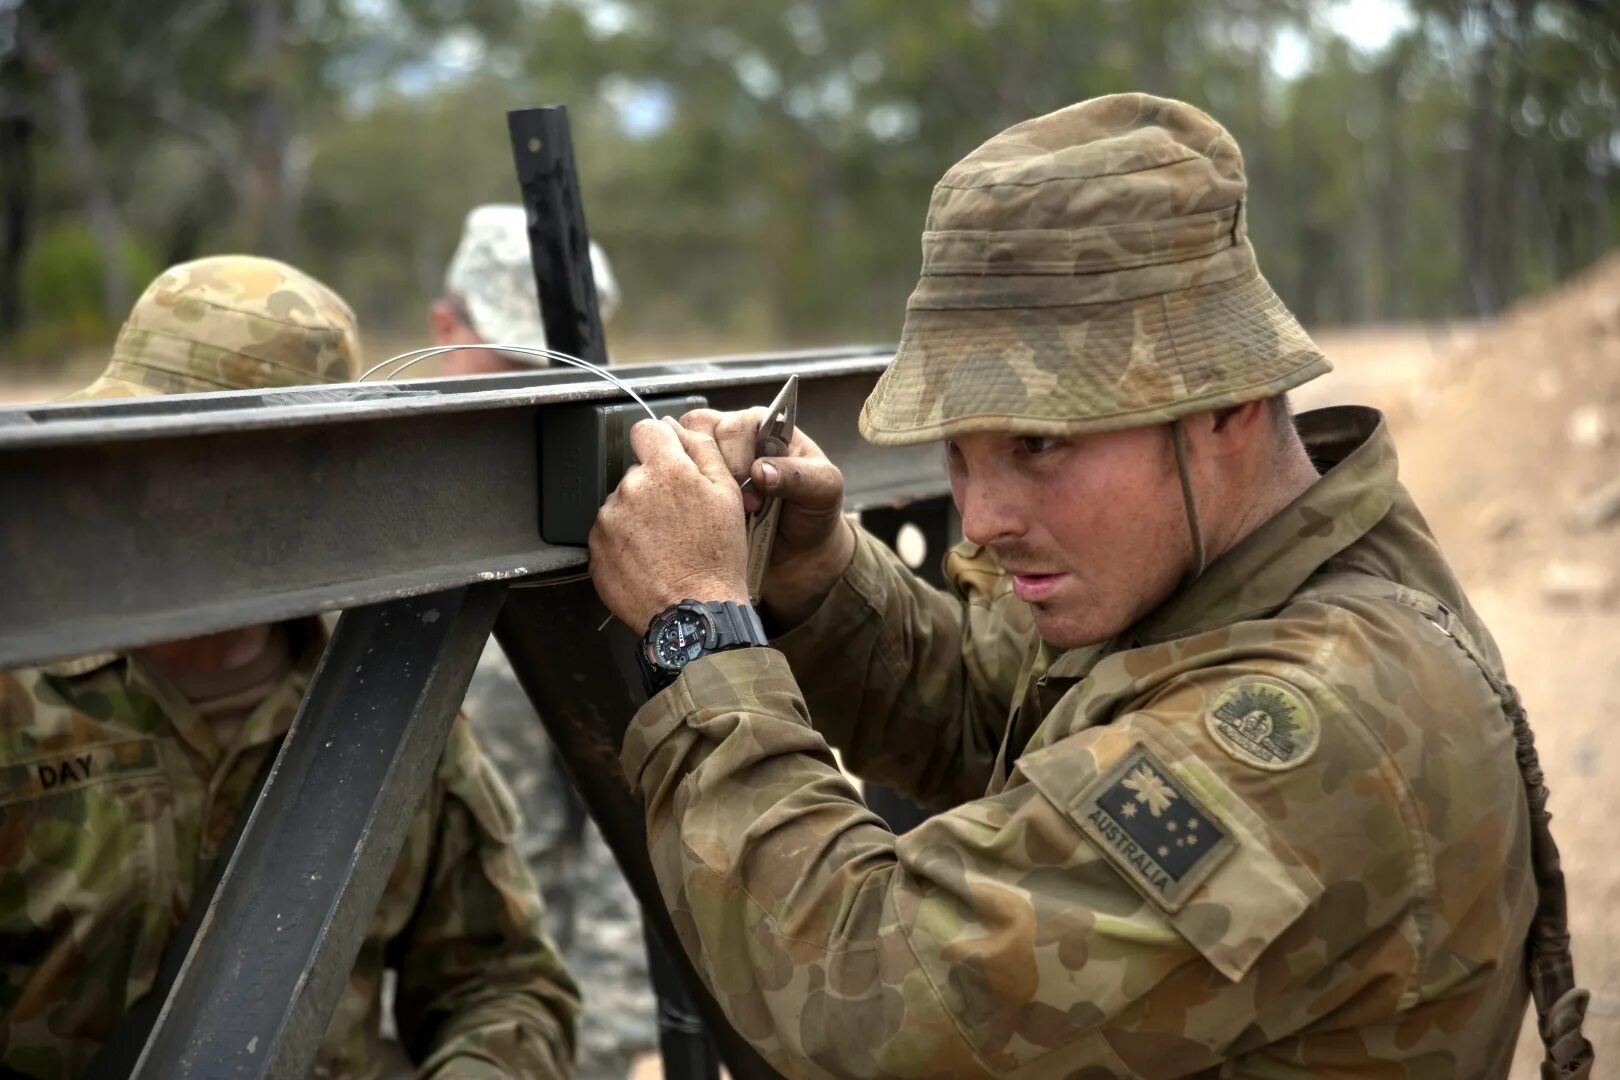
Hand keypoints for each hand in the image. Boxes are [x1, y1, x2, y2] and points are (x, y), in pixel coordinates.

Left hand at [589, 418, 749, 633]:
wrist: (694, 614)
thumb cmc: (716, 558)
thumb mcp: (727, 495)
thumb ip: (701, 450)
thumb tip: (677, 426)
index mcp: (665, 470)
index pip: (646, 430)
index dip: (659, 443)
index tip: (668, 460)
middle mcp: (629, 489)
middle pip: (637, 473)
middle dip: (654, 489)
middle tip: (679, 520)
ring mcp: (608, 520)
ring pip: (622, 505)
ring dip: (638, 518)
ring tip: (664, 546)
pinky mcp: (595, 550)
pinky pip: (609, 535)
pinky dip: (624, 544)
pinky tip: (649, 561)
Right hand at [678, 408, 854, 626]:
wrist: (800, 555)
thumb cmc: (814, 512)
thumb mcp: (823, 490)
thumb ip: (799, 475)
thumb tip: (762, 470)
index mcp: (764, 428)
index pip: (735, 424)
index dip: (739, 455)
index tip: (755, 487)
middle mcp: (732, 438)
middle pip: (699, 431)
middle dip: (717, 469)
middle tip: (742, 503)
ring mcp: (710, 463)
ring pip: (682, 452)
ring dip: (698, 482)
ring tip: (724, 510)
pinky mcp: (695, 488)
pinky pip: (676, 481)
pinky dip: (686, 498)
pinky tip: (706, 518)